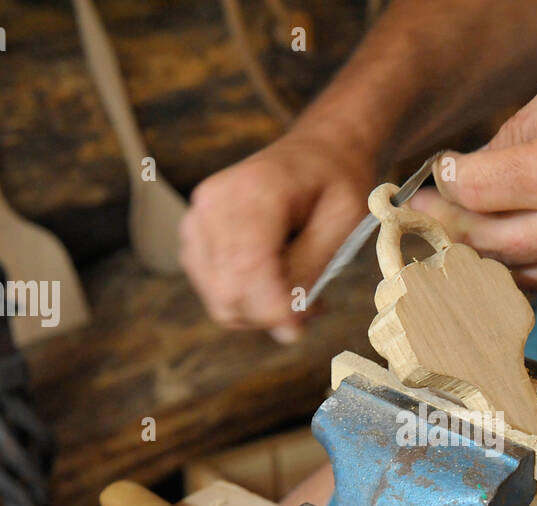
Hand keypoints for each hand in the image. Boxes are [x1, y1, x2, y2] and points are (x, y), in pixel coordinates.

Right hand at [179, 132, 375, 340]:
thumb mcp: (342, 222)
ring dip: (259, 310)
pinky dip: (245, 298)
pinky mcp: (195, 232)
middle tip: (310, 306)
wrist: (319, 149)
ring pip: (217, 298)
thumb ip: (310, 271)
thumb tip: (286, 326)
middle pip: (227, 292)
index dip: (274, 310)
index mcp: (253, 191)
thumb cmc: (337, 181)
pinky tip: (274, 283)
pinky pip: (212, 288)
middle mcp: (214, 203)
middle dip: (270, 314)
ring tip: (297, 292)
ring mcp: (198, 217)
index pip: (247, 270)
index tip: (304, 322)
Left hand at [408, 51, 536, 292]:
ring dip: (478, 253)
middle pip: (482, 242)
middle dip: (446, 225)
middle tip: (426, 212)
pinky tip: (506, 243)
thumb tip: (471, 168)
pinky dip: (518, 266)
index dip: (443, 183)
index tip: (435, 175)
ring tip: (459, 229)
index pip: (474, 192)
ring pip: (509, 273)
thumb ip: (516, 130)